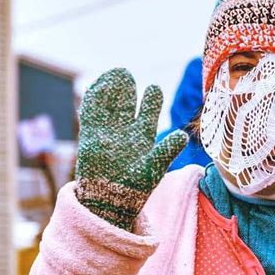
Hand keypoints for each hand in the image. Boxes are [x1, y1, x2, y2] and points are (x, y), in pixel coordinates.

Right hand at [75, 68, 187, 230]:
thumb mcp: (154, 167)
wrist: (111, 200)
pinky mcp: (91, 135)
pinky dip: (94, 100)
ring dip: (110, 90)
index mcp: (143, 135)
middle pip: (126, 104)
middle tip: (126, 73)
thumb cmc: (136, 186)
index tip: (153, 87)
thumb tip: (183, 135)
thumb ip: (167, 150)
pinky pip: (91, 114)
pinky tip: (97, 86)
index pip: (147, 111)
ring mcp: (108, 132)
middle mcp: (125, 131)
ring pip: (109, 105)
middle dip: (126, 89)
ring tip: (114, 74)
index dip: (150, 99)